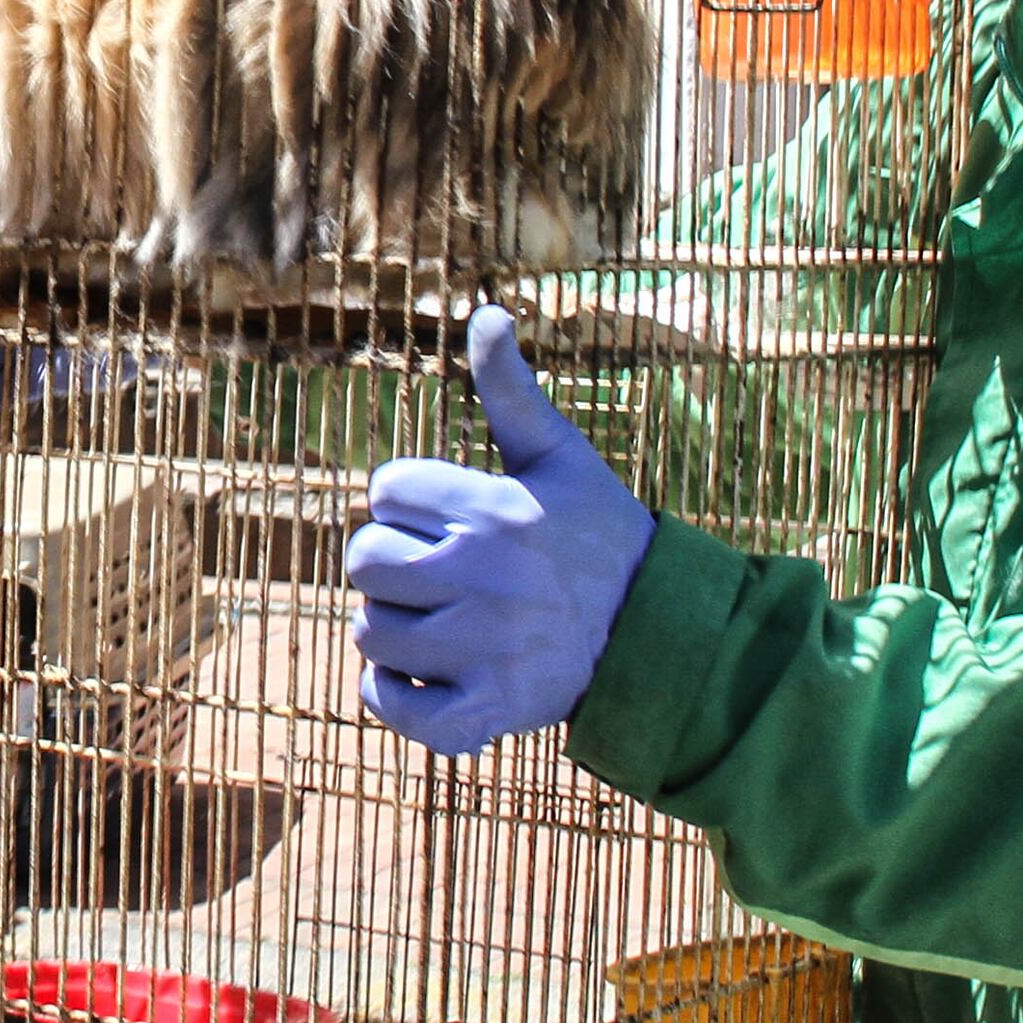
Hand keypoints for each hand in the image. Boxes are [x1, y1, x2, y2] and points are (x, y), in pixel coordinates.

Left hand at [349, 306, 657, 757]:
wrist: (659, 634)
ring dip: (392, 628)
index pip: (384, 489)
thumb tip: (487, 312)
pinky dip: (392, 695)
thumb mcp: (560, 457)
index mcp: (495, 509)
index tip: (449, 517)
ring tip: (439, 620)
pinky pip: (392, 706)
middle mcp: (485, 578)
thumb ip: (512, 391)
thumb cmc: (598, 534)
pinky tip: (423, 671)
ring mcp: (485, 648)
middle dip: (389, 562)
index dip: (408, 500)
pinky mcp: (488, 709)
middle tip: (434, 571)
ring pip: (369, 633)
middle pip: (363, 561)